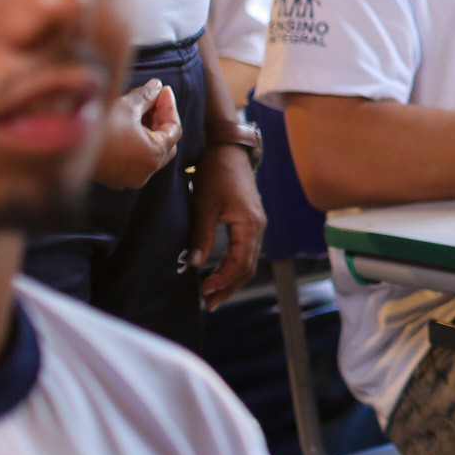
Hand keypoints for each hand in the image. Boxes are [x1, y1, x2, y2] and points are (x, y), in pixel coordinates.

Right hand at [92, 81, 182, 190]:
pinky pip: (134, 159)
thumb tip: (157, 86)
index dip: (169, 106)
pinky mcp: (114, 178)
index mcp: (154, 156)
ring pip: (149, 152)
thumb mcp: (126, 105)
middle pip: (165, 142)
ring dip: (148, 130)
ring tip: (139, 108)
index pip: (174, 128)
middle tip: (153, 98)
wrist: (57, 145)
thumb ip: (147, 96)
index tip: (163, 89)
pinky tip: (127, 124)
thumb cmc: (95, 124)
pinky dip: (136, 143)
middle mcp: (145, 172)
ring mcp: (129, 178)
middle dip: (160, 119)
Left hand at [188, 143, 265, 308]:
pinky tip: (220, 271)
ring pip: (248, 260)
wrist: (229, 150)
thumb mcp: (204, 205)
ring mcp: (257, 224)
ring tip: (213, 293)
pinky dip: (234, 265)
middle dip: (229, 286)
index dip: (223, 280)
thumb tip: (196, 264)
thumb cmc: (216, 174)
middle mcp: (258, 227)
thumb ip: (201, 236)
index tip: (204, 291)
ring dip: (232, 278)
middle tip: (209, 303)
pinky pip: (246, 250)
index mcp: (249, 224)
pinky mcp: (251, 221)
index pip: (240, 263)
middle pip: (248, 267)